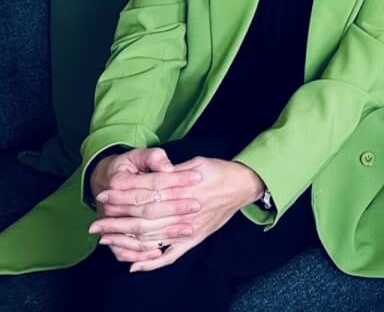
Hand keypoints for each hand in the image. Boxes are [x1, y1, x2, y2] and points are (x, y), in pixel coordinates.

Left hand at [92, 156, 262, 272]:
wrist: (243, 185)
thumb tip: (151, 174)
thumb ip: (172, 171)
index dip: (123, 196)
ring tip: (105, 240)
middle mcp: (184, 211)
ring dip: (126, 241)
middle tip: (95, 224)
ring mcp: (188, 228)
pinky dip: (152, 262)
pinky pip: (170, 255)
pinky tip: (134, 265)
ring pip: (152, 238)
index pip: (145, 194)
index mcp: (183, 189)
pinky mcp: (194, 239)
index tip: (103, 196)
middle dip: (116, 222)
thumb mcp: (196, 162)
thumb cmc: (219, 171)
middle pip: (143, 219)